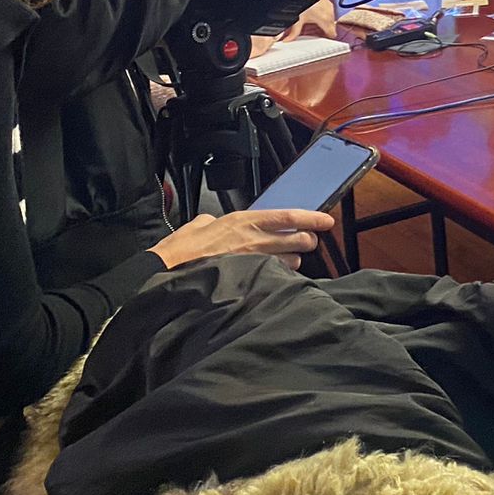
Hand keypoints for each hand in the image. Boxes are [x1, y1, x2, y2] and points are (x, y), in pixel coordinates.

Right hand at [151, 209, 331, 270]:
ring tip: (290, 259)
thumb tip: (214, 222)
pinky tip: (275, 276)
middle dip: (307, 240)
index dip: (311, 218)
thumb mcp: (199, 224)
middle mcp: (254, 239)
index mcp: (244, 220)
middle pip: (297, 238)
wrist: (167, 271)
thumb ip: (213, 221)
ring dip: (294, 259)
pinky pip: (274, 276)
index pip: (287, 216)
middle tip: (307, 241)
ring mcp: (253, 261)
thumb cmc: (180, 249)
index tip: (326, 220)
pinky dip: (279, 275)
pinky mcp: (249, 278)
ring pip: (290, 259)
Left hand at [279, 0, 337, 41]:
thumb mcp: (298, 20)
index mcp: (325, 20)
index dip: (328, 38)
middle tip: (319, 33)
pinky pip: (328, 9)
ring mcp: (329, 5)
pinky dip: (324, 12)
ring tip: (317, 22)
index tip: (324, 39)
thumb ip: (295, 32)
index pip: (332, 33)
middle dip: (325, 29)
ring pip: (330, 17)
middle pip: (331, 25)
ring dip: (325, 20)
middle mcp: (329, 12)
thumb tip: (288, 40)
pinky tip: (316, 12)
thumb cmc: (303, 1)